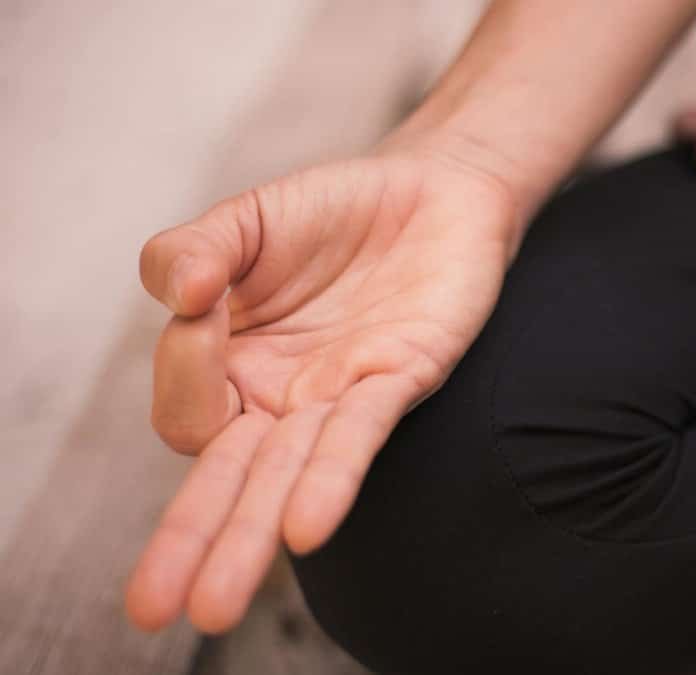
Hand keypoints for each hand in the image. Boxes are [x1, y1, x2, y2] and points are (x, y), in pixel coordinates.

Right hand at [126, 141, 517, 632]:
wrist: (431, 190)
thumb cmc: (332, 214)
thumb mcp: (245, 220)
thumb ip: (194, 250)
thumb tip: (181, 294)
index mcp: (234, 367)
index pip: (187, 409)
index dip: (183, 369)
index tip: (203, 302)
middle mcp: (284, 397)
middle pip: (229, 481)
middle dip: (191, 541)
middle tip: (155, 609)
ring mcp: (341, 396)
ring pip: (288, 477)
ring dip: (251, 536)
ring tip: (213, 606)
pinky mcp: (400, 378)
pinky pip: (360, 438)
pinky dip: (332, 478)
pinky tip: (305, 528)